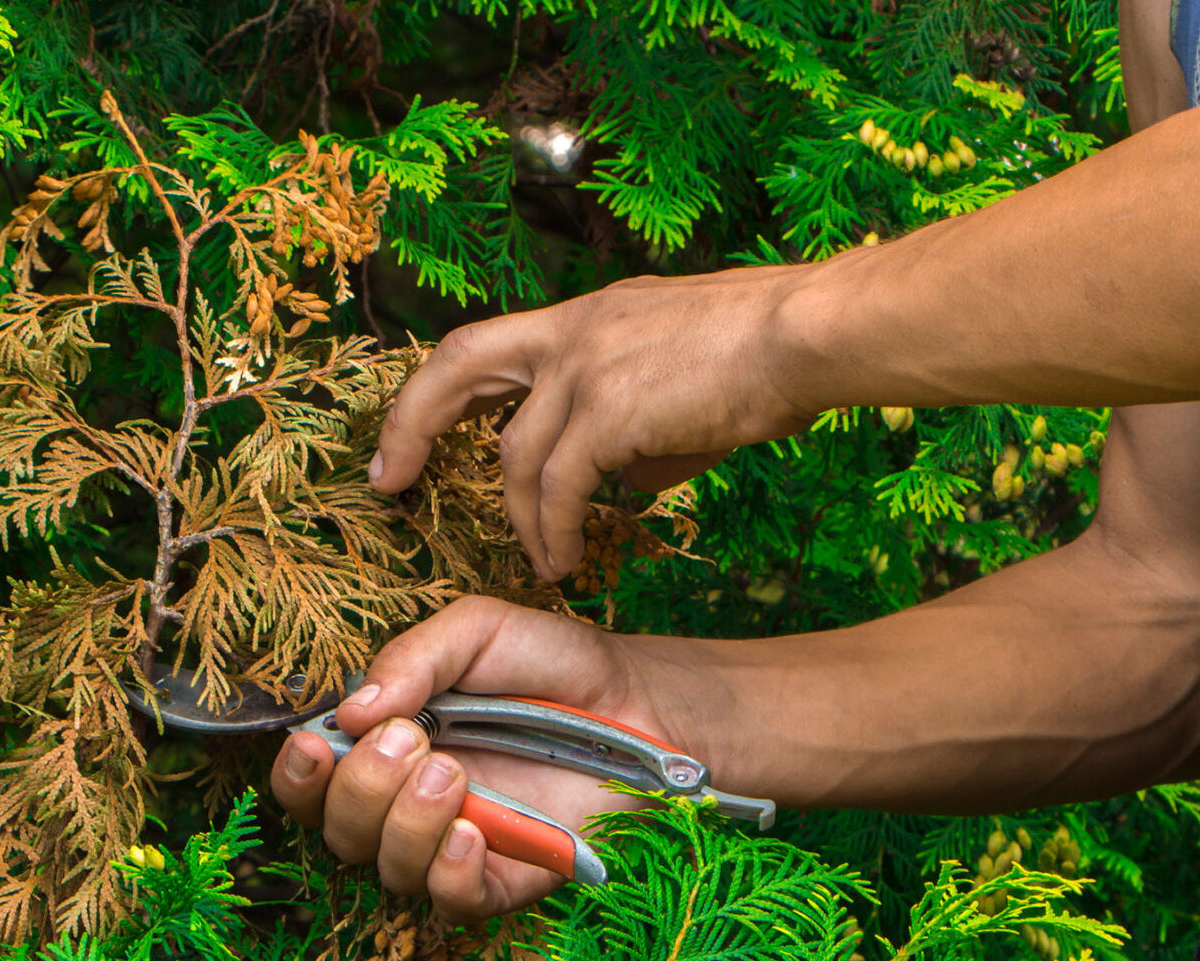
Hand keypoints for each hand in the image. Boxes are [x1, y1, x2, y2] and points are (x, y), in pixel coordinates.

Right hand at [269, 596, 687, 921]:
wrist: (638, 699)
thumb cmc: (550, 663)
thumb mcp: (478, 632)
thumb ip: (412, 659)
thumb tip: (350, 711)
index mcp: (385, 742)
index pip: (312, 780)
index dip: (298, 774)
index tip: (313, 744)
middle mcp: (407, 801)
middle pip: (340, 829)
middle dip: (361, 788)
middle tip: (411, 741)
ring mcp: (456, 842)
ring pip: (389, 867)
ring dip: (405, 824)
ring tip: (452, 774)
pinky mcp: (506, 875)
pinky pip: (453, 900)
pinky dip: (449, 873)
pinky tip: (471, 831)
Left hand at [369, 270, 815, 579]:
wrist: (809, 334)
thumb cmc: (761, 357)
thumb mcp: (673, 380)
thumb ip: (631, 426)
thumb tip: (620, 479)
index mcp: (583, 318)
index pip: (483, 346)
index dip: (436, 393)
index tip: (407, 438)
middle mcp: (571, 332)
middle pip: (457, 367)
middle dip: (412, 425)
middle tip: (390, 481)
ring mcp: (586, 365)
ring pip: (515, 454)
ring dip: (522, 520)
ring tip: (545, 563)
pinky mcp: (611, 408)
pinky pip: (560, 485)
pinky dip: (556, 529)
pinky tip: (568, 559)